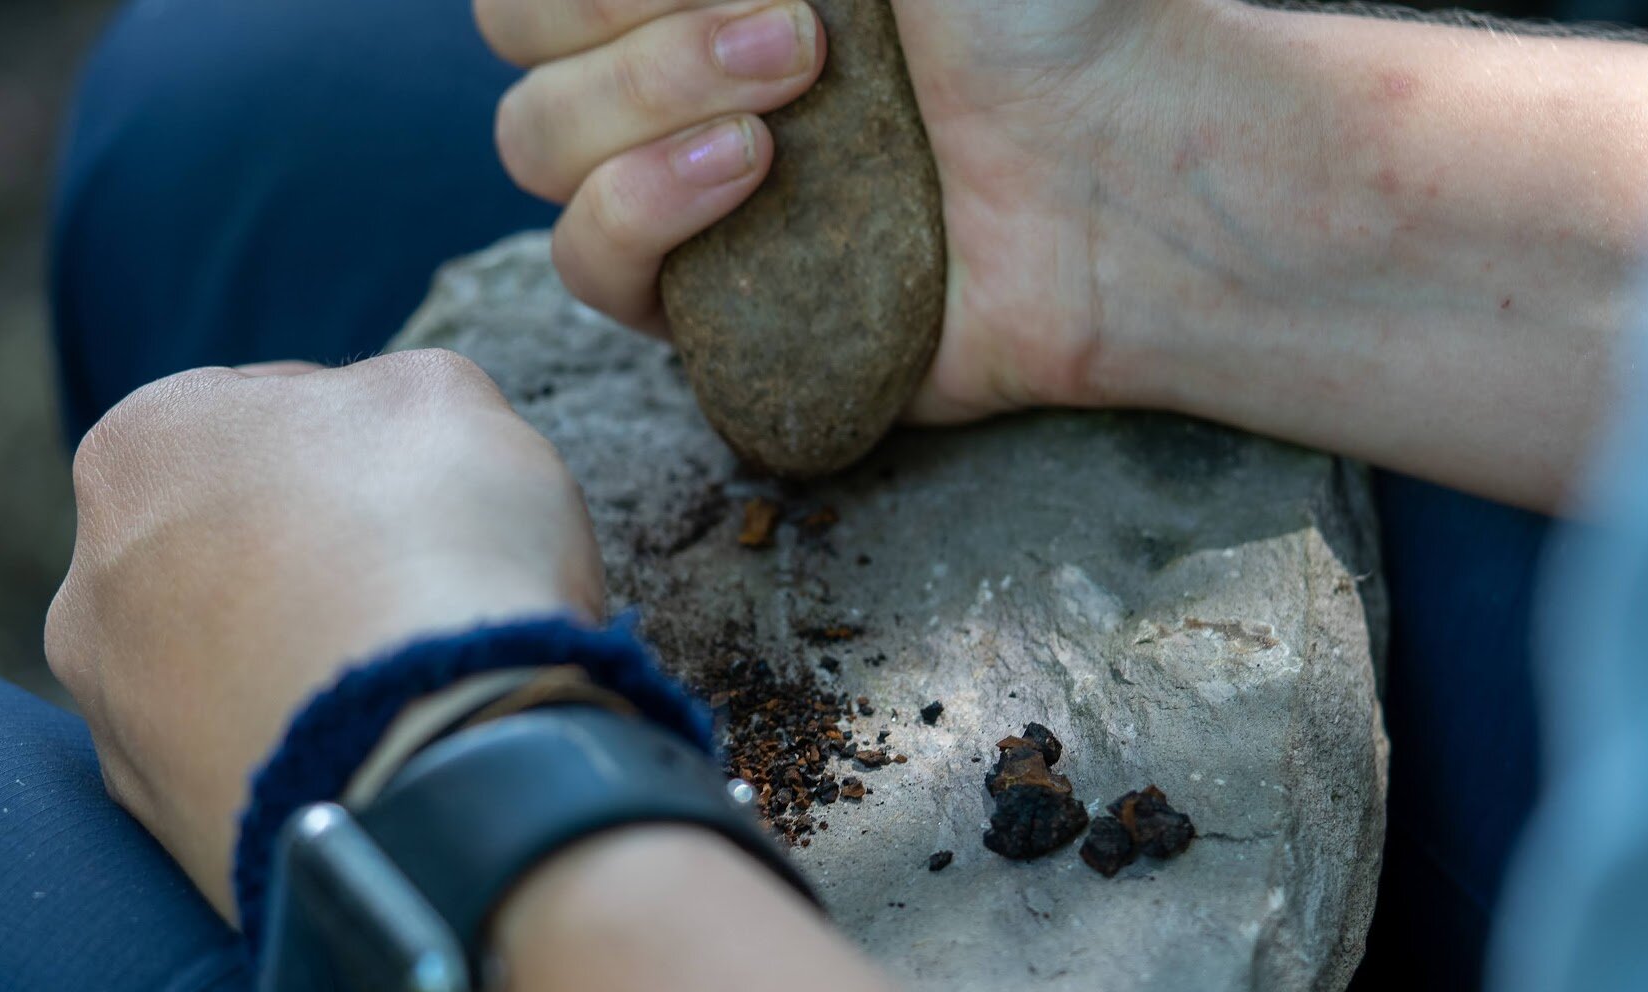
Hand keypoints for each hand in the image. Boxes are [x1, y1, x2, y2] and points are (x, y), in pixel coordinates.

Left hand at [46, 351, 605, 917]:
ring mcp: (117, 719)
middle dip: (305, 567)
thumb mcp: (452, 403)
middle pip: (222, 552)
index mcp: (145, 442)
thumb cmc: (443, 552)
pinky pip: (247, 775)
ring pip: (222, 674)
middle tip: (416, 597)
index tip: (428, 496)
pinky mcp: (164, 832)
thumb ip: (391, 394)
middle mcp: (92, 579)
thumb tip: (375, 430)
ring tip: (408, 696)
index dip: (361, 453)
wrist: (445, 763)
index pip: (260, 421)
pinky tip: (386, 761)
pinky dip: (304, 763)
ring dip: (298, 673)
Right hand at [476, 0, 1174, 423]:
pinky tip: (749, 182)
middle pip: (520, 40)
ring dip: (634, 110)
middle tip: (800, 33)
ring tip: (782, 119)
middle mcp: (682, 70)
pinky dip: (638, 216)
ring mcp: (692, 192)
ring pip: (535, 148)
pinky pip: (592, 271)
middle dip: (630, 22)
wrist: (1127, 176)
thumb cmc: (1043, 11)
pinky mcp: (719, 307)